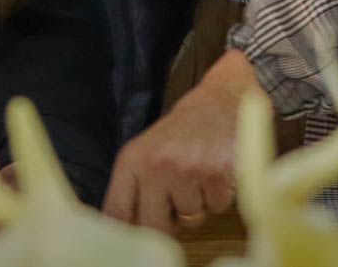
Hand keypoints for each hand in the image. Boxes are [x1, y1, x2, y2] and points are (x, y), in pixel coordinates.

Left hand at [102, 49, 260, 233]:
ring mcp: (186, 171)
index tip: (133, 237)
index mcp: (131, 161)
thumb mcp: (146, 151)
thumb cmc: (181, 133)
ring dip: (197, 206)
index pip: (117, 211)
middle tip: (174, 204)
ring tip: (198, 177)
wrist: (220, 101)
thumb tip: (124, 229)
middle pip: (152, 225)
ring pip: (190, 219)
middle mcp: (155, 166)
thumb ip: (133, 189)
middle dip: (166, 223)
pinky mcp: (217, 174)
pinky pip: (215, 208)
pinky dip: (218, 197)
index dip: (125, 231)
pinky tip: (216, 173)